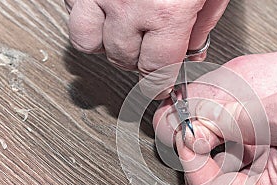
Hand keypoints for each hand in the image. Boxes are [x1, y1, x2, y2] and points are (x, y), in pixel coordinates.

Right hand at [64, 0, 228, 97]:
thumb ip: (203, 25)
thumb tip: (192, 51)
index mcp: (166, 13)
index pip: (156, 70)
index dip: (160, 82)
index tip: (161, 85)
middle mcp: (127, 6)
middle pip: (123, 60)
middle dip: (139, 62)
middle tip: (150, 52)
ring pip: (88, 43)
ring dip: (107, 45)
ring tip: (124, 35)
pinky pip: (74, 13)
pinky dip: (88, 19)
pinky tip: (106, 11)